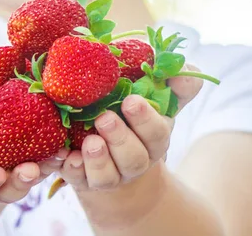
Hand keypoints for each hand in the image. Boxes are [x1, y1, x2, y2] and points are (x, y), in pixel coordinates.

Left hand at [59, 64, 203, 191]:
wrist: (109, 159)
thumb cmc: (131, 117)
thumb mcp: (152, 98)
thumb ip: (170, 82)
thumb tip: (183, 71)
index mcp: (153, 138)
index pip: (158, 132)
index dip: (147, 119)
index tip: (131, 100)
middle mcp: (134, 160)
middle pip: (133, 157)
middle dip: (120, 138)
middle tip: (105, 118)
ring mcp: (108, 173)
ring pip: (108, 176)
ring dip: (99, 159)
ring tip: (90, 141)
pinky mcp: (82, 179)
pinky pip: (78, 179)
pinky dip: (74, 169)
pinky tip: (68, 157)